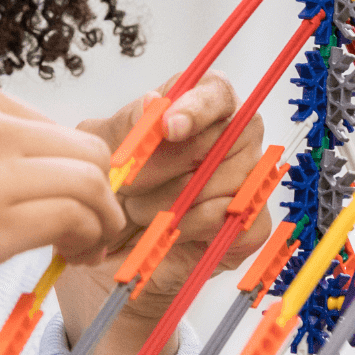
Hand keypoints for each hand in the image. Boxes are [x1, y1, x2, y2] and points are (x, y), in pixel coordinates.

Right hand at [0, 73, 124, 354]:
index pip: (56, 126)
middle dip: (101, 194)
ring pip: (91, 181)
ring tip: (88, 247)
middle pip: (87, 150)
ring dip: (103, 220)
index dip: (73, 170)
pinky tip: (71, 256)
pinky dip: (87, 238)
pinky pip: (74, 218)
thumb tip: (36, 173)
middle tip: (92, 230)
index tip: (70, 203)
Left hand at [59, 74, 269, 354]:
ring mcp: (247, 181)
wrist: (109, 263)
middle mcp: (230, 141)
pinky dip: (196, 226)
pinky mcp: (252, 224)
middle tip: (130, 186)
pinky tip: (172, 231)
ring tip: (143, 212)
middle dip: (170, 166)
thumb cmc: (110, 197)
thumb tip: (155, 103)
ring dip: (176, 201)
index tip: (169, 127)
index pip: (217, 91)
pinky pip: (236, 218)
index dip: (198, 107)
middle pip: (225, 137)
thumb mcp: (101, 154)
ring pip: (228, 180)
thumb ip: (126, 126)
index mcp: (196, 110)